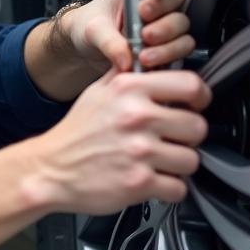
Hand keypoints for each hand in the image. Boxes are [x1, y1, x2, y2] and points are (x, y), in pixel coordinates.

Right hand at [32, 67, 210, 210]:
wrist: (50, 169)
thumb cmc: (75, 134)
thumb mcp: (98, 91)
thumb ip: (127, 75)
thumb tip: (151, 60)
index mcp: (129, 89)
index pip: (190, 84)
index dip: (199, 98)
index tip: (195, 106)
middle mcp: (137, 117)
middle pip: (198, 126)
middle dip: (188, 137)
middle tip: (172, 140)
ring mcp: (139, 151)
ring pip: (192, 160)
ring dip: (179, 165)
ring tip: (161, 163)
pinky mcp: (139, 183)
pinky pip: (179, 188)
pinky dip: (169, 189)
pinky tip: (154, 181)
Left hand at [60, 0, 194, 72]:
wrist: (83, 50)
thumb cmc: (88, 27)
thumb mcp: (93, 29)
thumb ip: (109, 41)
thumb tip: (126, 59)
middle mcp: (158, 5)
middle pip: (177, 3)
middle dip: (163, 18)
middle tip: (144, 31)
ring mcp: (165, 26)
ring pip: (182, 30)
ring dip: (167, 43)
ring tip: (144, 55)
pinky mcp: (166, 48)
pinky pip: (180, 51)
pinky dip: (167, 58)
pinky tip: (148, 64)